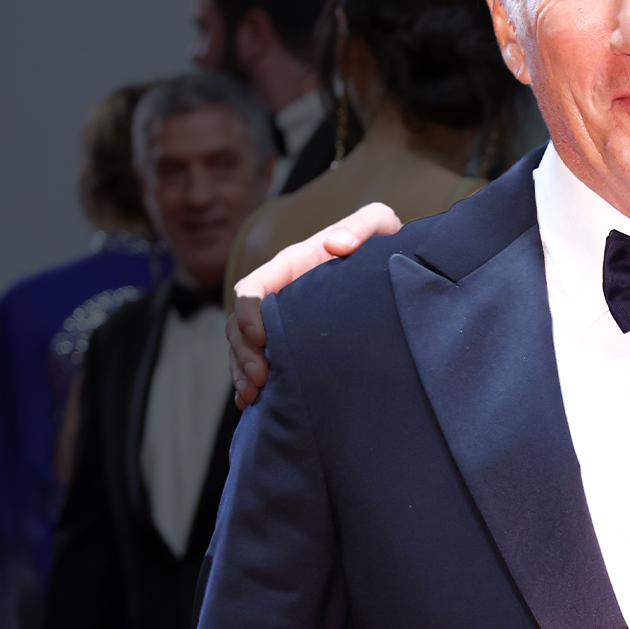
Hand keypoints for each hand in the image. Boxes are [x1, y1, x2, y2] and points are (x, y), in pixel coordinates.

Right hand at [227, 202, 402, 406]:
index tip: (261, 338)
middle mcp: (279, 294)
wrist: (390, 269)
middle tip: (261, 380)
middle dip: (242, 352)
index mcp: (291, 266)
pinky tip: (252, 405)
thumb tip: (337, 244)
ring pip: (242, 348)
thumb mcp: (378, 224)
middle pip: (239, 324)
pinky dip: (248, 383)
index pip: (253, 288)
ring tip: (254, 396)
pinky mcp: (289, 342)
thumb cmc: (381, 243)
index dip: (248, 313)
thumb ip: (362, 225)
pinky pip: (257, 363)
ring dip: (242, 372)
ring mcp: (281, 321)